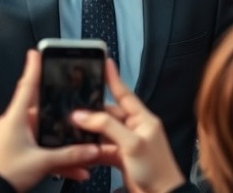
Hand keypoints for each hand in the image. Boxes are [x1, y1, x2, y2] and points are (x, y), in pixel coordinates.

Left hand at [0, 50, 102, 191]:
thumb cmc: (3, 173)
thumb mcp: (41, 163)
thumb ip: (69, 156)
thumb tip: (90, 150)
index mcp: (16, 118)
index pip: (27, 86)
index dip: (33, 68)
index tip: (36, 52)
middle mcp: (15, 124)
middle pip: (43, 112)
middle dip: (62, 114)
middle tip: (74, 105)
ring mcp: (16, 138)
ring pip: (46, 135)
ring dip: (63, 145)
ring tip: (82, 153)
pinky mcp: (18, 152)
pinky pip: (42, 150)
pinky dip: (57, 158)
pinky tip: (74, 169)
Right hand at [71, 59, 184, 192]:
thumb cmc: (157, 171)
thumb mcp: (131, 143)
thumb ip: (107, 126)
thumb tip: (84, 115)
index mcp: (143, 119)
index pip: (125, 93)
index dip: (113, 78)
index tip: (104, 62)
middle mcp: (135, 128)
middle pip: (109, 114)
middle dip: (92, 112)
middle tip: (75, 109)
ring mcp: (128, 144)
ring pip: (103, 131)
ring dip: (90, 132)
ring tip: (75, 129)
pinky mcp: (121, 158)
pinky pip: (102, 148)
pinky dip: (92, 149)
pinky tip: (82, 149)